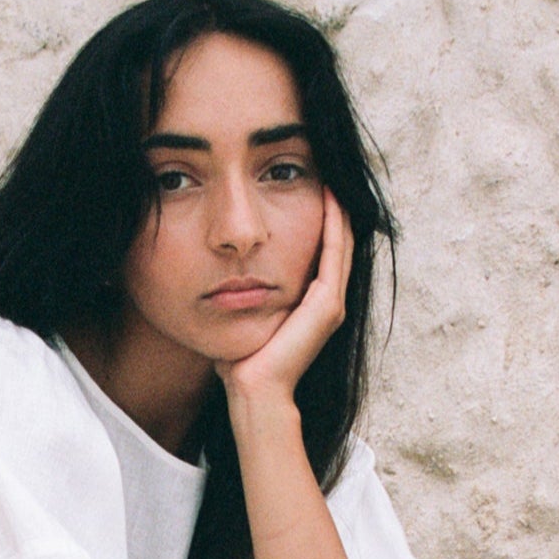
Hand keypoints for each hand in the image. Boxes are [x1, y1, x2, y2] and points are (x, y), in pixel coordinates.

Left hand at [217, 190, 353, 417]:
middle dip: (332, 204)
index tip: (308, 182)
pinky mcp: (327, 306)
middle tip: (327, 167)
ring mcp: (331, 303)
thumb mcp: (242, 316)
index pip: (321, 249)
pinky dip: (333, 223)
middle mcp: (327, 301)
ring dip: (337, 206)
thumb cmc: (240, 362)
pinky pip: (334, 253)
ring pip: (341, 241)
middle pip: (337, 240)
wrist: (253, 392)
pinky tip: (328, 195)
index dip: (318, 216)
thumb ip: (239, 294)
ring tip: (332, 172)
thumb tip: (217, 275)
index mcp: (311, 303)